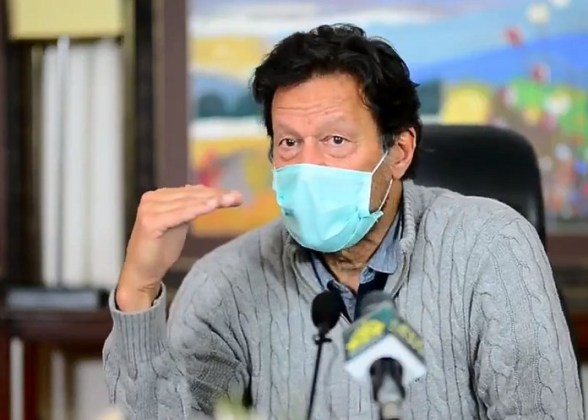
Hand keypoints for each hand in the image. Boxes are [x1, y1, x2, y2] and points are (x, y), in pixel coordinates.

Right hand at [116, 185, 242, 310]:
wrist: (141, 273)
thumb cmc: (159, 251)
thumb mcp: (178, 225)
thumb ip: (189, 209)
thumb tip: (209, 196)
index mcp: (158, 196)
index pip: (192, 192)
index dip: (215, 192)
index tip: (236, 196)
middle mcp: (152, 199)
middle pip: (192, 195)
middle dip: (217, 196)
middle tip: (238, 197)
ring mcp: (150, 209)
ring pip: (189, 203)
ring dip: (212, 201)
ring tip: (232, 199)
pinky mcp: (151, 222)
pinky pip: (180, 214)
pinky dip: (197, 209)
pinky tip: (213, 205)